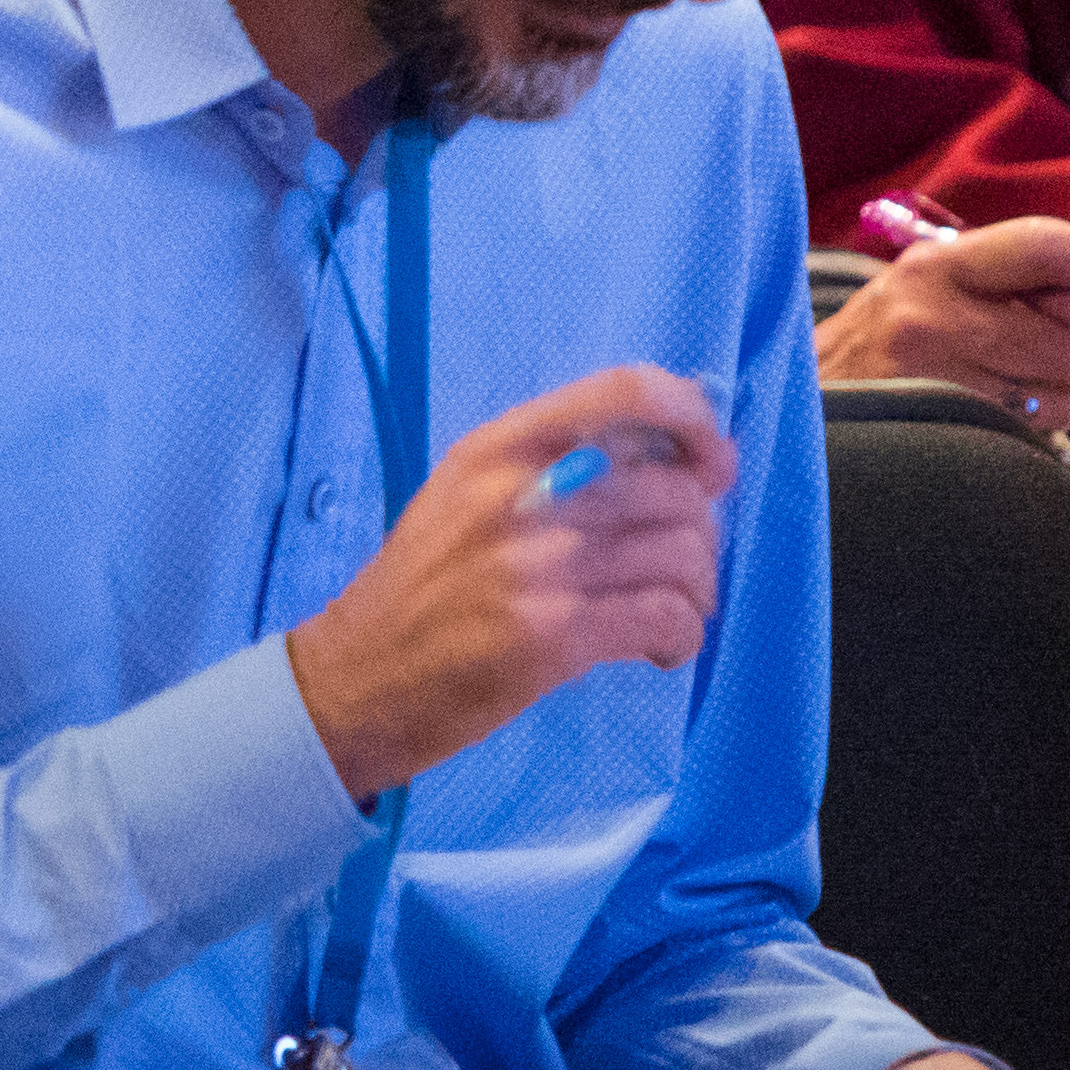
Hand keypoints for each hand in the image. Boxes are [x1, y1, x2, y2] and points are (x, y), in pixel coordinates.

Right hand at [284, 369, 735, 799]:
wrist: (358, 676)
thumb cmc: (421, 588)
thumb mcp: (465, 494)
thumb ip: (551, 464)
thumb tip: (671, 456)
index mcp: (498, 447)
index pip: (624, 393)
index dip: (692, 418)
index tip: (711, 462)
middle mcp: (520, 493)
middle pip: (673, 488)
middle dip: (699, 535)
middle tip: (679, 570)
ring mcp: (537, 564)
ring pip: (682, 555)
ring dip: (696, 592)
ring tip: (670, 614)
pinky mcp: (554, 635)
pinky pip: (667, 617)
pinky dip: (682, 635)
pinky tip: (658, 649)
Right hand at [814, 217, 1069, 421]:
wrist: (793, 402)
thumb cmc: (881, 347)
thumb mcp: (934, 290)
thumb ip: (1013, 286)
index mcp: (942, 262)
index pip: (1049, 244)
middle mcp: (933, 308)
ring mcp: (930, 373)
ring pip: (1055, 400)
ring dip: (1061, 408)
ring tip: (1018, 396)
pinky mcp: (932, 424)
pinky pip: (1023, 435)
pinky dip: (1027, 433)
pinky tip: (989, 421)